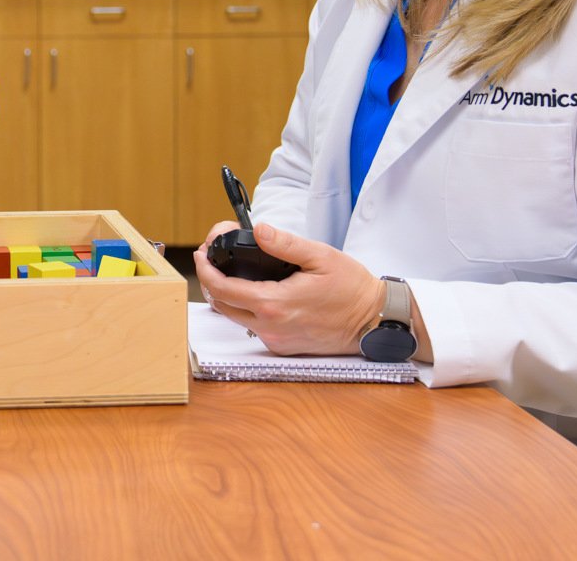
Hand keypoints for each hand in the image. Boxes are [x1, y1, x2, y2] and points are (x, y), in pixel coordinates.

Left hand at [193, 223, 384, 356]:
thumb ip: (285, 244)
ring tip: (234, 271)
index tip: (202, 253)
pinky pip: (254, 327)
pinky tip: (258, 291)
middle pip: (222, 305)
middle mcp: (270, 327)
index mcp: (275, 304)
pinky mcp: (283, 347)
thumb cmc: (352, 289)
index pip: (222, 289)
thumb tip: (258, 230)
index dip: (206, 269)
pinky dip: (248, 308)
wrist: (374, 322)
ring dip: (229, 295)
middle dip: (212, 280)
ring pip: (236, 318)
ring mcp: (276, 341)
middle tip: (214, 258)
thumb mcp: (320, 257)